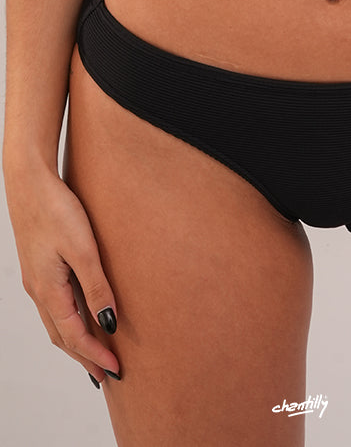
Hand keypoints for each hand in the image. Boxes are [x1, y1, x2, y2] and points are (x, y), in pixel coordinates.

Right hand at [3, 159, 120, 384]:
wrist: (30, 180)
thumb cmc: (57, 210)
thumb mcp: (83, 250)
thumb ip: (97, 287)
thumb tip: (109, 324)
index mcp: (48, 290)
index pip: (74, 336)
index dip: (94, 356)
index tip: (115, 371)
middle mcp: (38, 289)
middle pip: (61, 336)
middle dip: (83, 357)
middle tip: (105, 375)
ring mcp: (36, 278)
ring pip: (56, 321)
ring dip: (75, 341)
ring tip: (94, 354)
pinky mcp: (39, 265)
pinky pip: (54, 304)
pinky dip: (69, 320)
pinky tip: (80, 316)